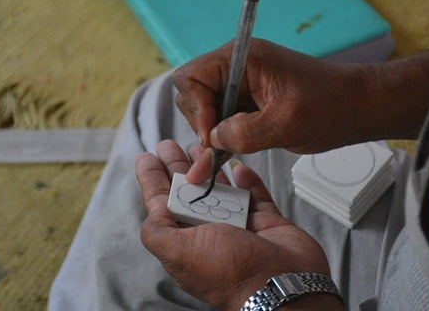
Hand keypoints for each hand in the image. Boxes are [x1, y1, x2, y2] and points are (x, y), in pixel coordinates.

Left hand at [136, 140, 337, 310]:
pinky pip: (254, 193)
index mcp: (186, 239)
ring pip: (221, 189)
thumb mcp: (179, 252)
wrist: (283, 284)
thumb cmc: (229, 272)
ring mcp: (239, 225)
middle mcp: (210, 231)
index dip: (152, 179)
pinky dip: (247, 179)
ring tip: (202, 147)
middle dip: (179, 166)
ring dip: (210, 167)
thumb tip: (150, 214)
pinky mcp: (265, 220)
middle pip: (189, 190)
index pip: (163, 202)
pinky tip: (239, 167)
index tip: (146, 157)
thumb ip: (157, 232)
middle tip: (169, 145)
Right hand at [174, 39, 362, 181]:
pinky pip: (222, 115)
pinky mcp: (249, 99)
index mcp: (244, 57)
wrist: (357, 106)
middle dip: (201, 120)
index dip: (196, 106)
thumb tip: (212, 139)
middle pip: (193, 91)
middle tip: (219, 147)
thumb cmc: (330, 106)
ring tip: (227, 152)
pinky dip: (222, 135)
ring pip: (204, 107)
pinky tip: (231, 151)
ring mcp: (242, 83)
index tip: (212, 134)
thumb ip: (243, 133)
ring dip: (211, 131)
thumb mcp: (285, 123)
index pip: (193, 76)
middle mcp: (237, 66)